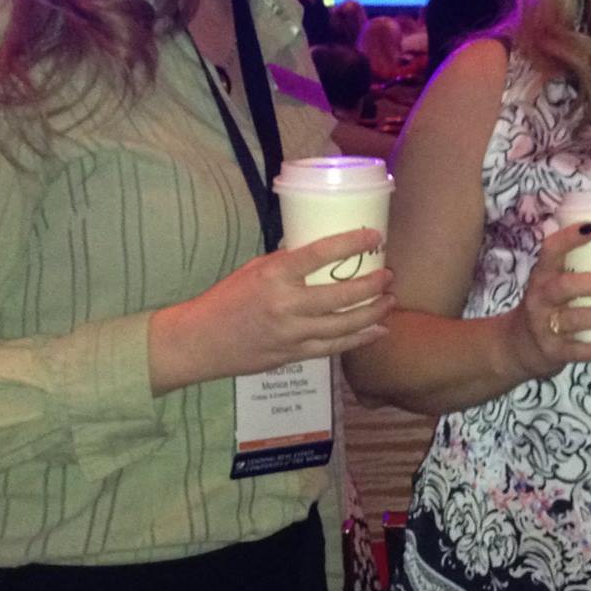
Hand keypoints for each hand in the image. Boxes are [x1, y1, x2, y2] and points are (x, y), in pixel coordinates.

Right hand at [149, 227, 395, 394]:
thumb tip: (324, 254)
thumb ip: (288, 263)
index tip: (373, 235)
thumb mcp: (254, 269)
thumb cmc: (227, 299)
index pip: (320, 253)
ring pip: (345, 325)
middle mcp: (285, 304)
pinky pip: (334, 347)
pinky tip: (378, 330)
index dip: (352, 242)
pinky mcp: (294, 354)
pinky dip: (360, 338)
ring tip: (389, 300)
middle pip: (342, 295)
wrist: (201, 340)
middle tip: (388, 276)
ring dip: (373, 312)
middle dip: (372, 285)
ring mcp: (291, 333)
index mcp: (274, 274)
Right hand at [504, 220, 590, 379]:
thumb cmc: (546, 306)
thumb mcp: (549, 283)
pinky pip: (577, 351)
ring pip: (575, 320)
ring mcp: (545, 327)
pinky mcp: (553, 352)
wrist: (516, 347)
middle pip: (564, 287)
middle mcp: (540, 299)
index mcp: (542, 276)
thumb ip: (574, 265)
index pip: (549, 252)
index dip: (568, 238)